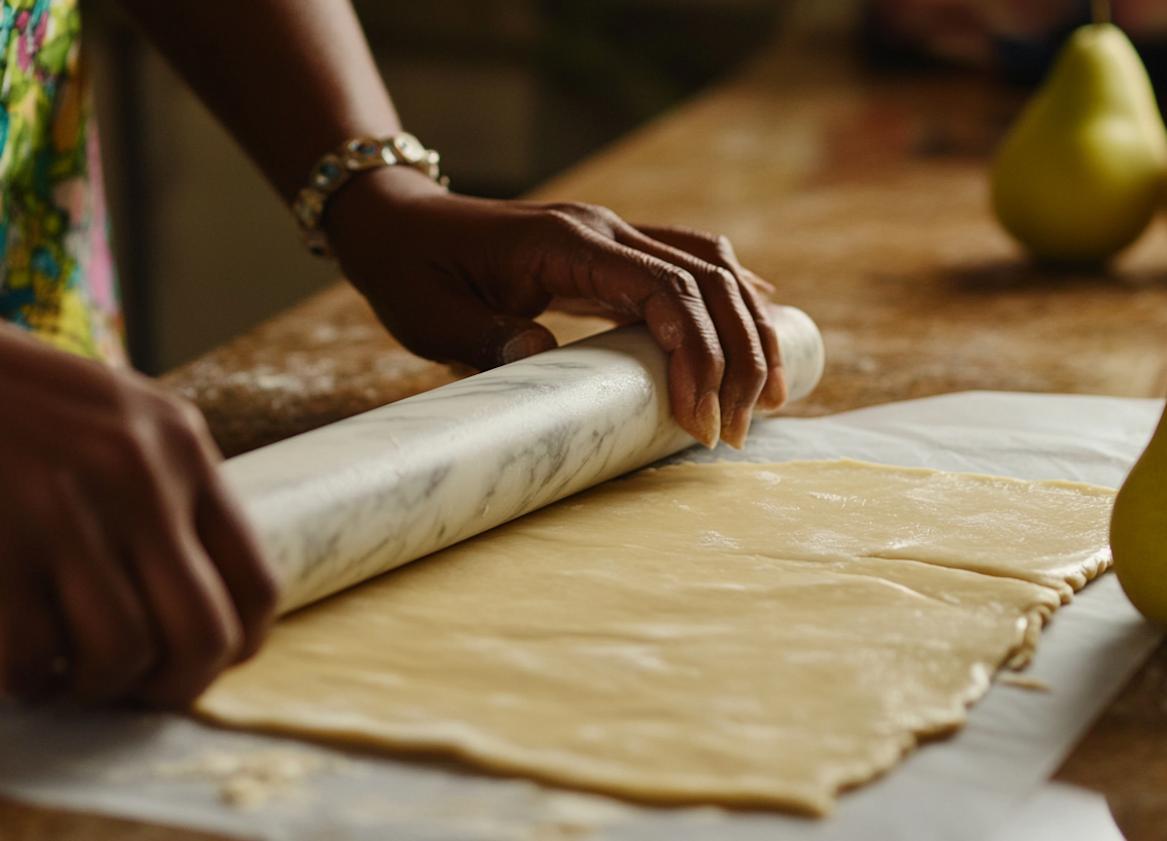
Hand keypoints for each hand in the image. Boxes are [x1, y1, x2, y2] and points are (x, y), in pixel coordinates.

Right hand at [0, 269, 276, 706]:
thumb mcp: (107, 412)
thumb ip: (152, 477)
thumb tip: (180, 574)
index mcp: (182, 444)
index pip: (258, 578)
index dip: (237, 643)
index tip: (201, 661)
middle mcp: (144, 479)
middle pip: (205, 634)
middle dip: (174, 685)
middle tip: (134, 690)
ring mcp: (71, 515)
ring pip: (125, 657)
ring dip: (94, 688)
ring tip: (63, 675)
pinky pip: (36, 657)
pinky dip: (24, 683)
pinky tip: (10, 670)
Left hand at [325, 167, 786, 447]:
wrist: (394, 221)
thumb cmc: (410, 272)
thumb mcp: (432, 316)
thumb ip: (485, 339)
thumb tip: (542, 359)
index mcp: (568, 244)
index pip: (664, 291)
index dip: (697, 354)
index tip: (700, 420)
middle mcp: (604, 230)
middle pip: (707, 279)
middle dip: (740, 354)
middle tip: (743, 427)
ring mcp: (612, 235)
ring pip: (712, 268)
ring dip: (749, 328)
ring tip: (772, 394)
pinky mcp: (612, 250)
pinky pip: (691, 263)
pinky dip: (731, 296)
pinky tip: (763, 321)